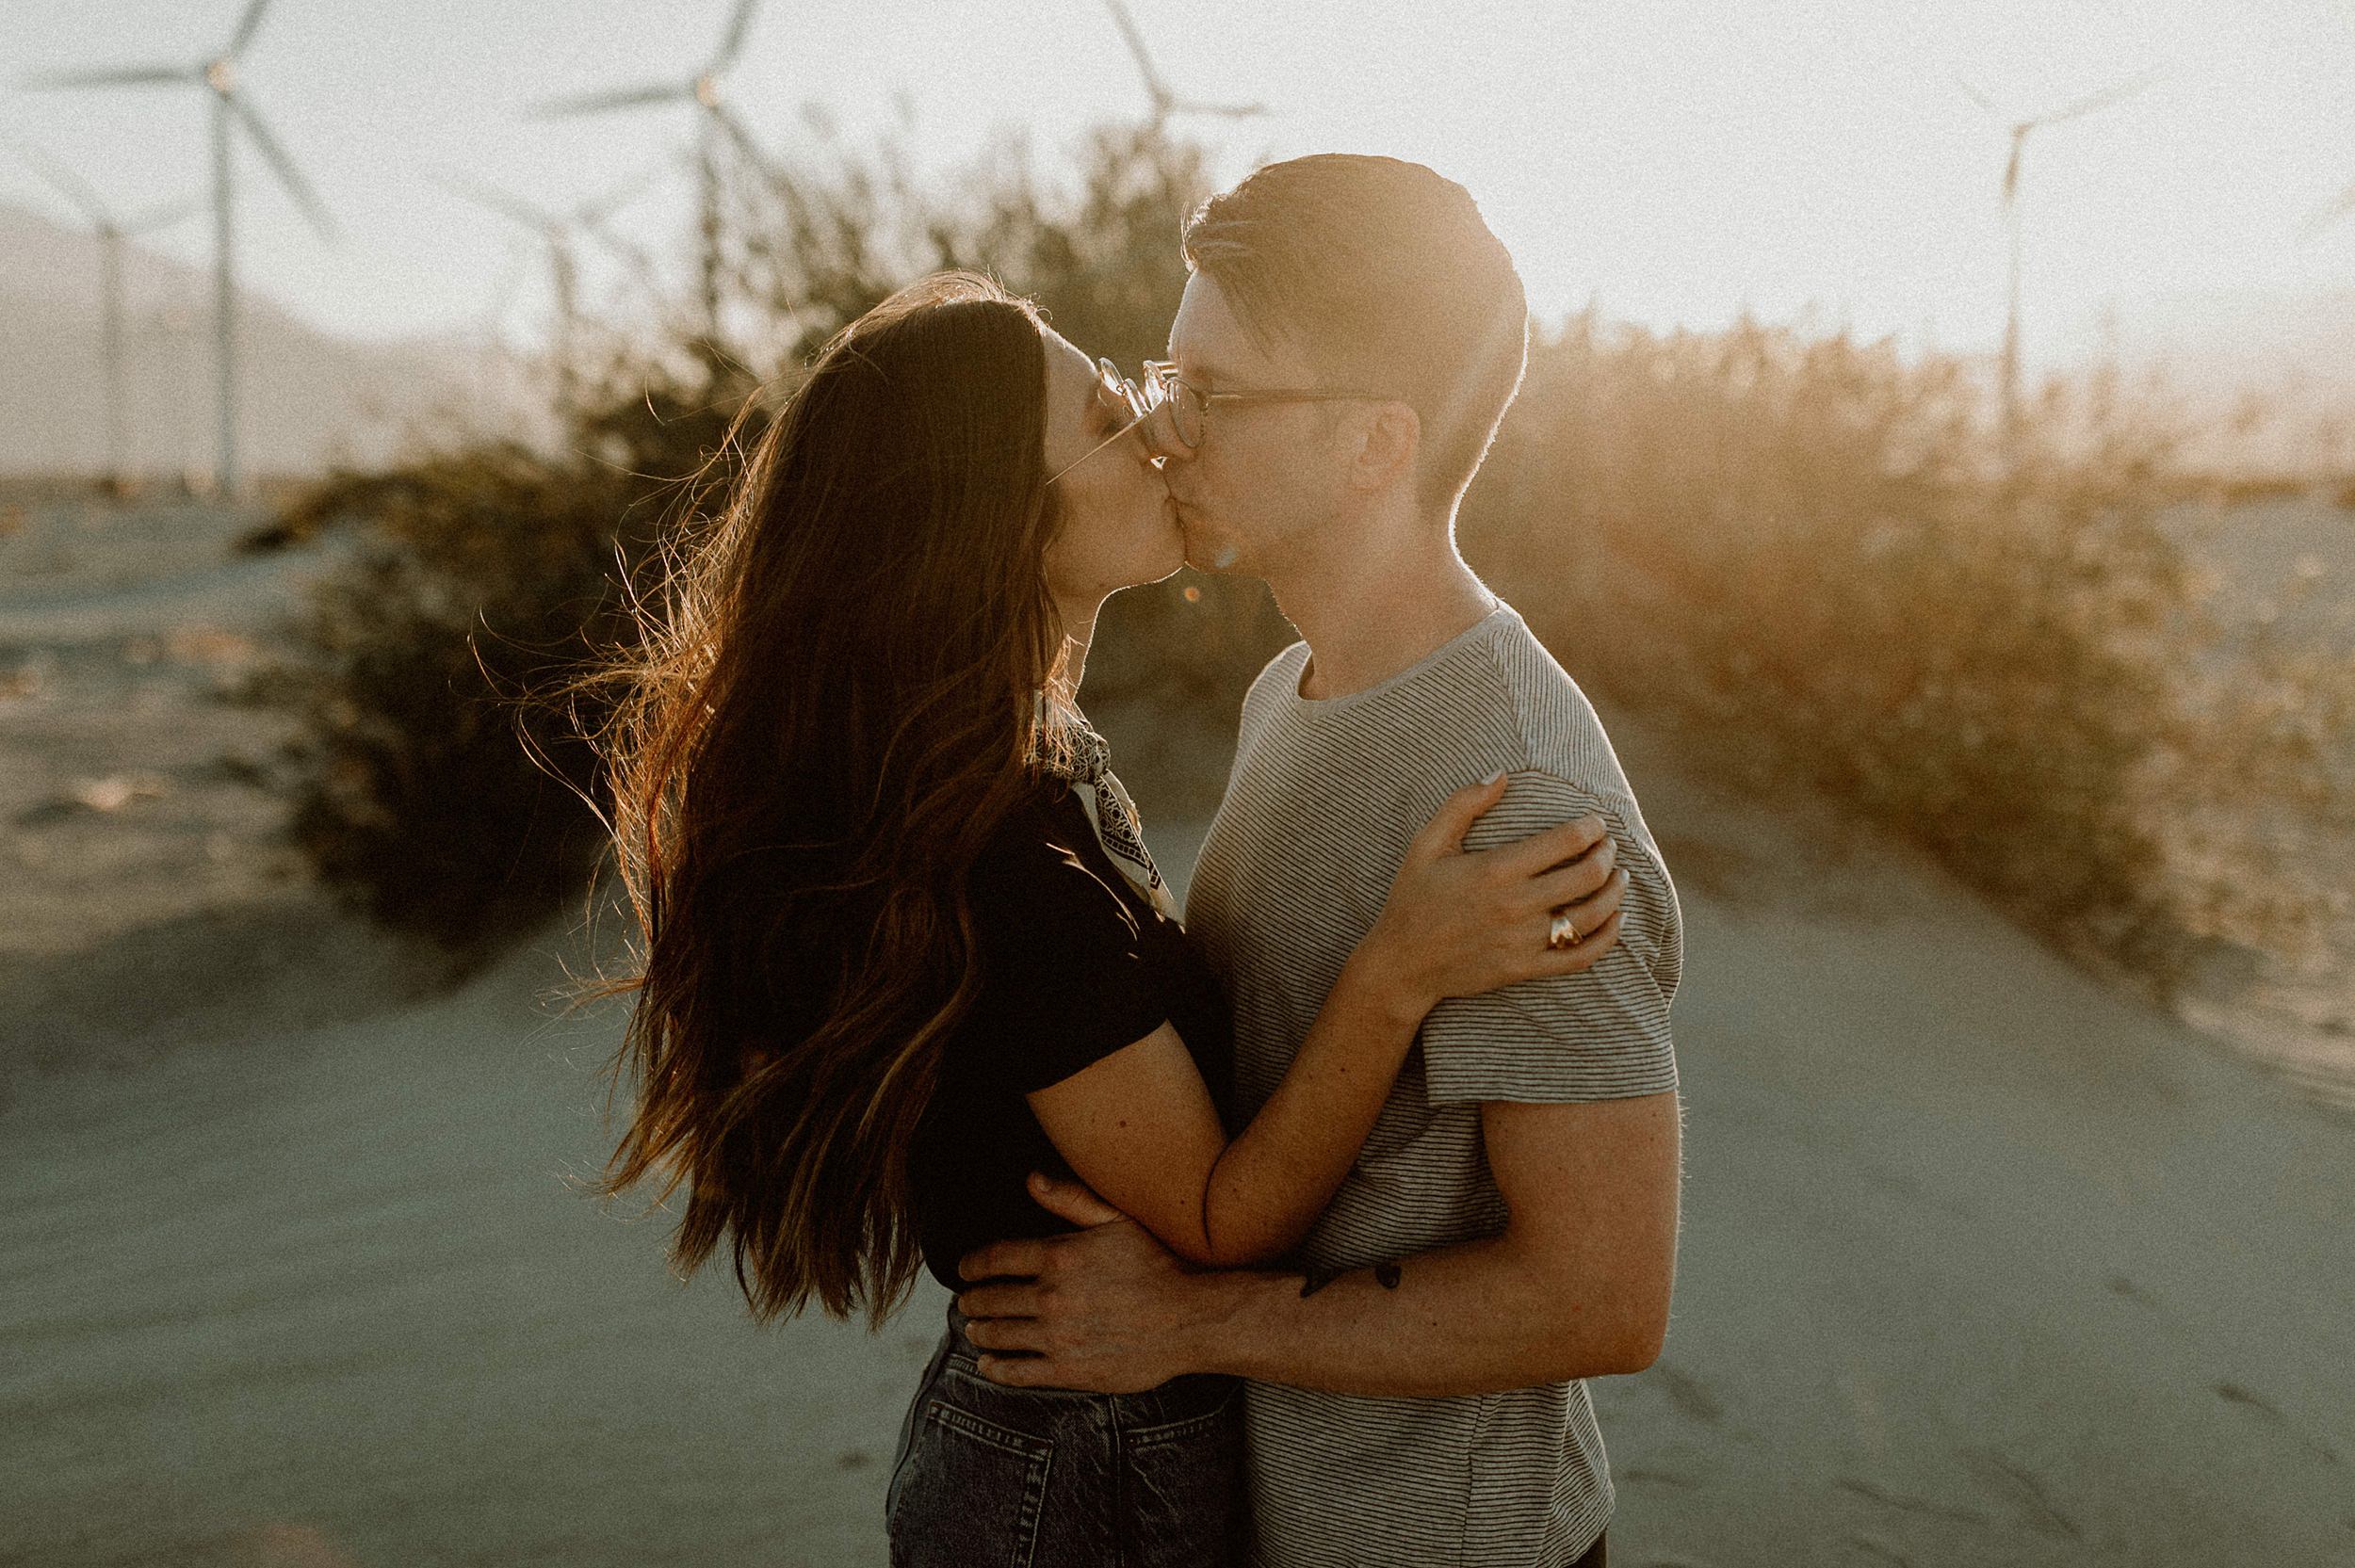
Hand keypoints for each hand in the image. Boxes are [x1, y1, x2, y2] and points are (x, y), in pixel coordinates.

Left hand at [953, 1172, 1219, 1393]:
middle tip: (965, 1301)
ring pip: (998, 1335)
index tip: (963, 1269)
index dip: (972, 1264)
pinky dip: (995, 1368)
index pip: (995, 1259)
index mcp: (1059, 1257)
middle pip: (990, 1299)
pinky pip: (1017, 1372)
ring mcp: (1058, 1336)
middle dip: (972, 1299)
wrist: (1190, 1319)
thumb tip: (1030, 1180)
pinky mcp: (1069, 1371)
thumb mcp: (1117, 1221)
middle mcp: (1052, 1297)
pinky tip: (988, 1363)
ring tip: (974, 1329)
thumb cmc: (1157, 1266)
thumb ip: (1071, 1200)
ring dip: (979, 1331)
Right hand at [1360, 772, 1627, 1011]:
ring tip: (1620, 877)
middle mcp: (1516, 905)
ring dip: (1615, 892)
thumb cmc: (1414, 898)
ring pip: (1592, 915)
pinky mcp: (1526, 969)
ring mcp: (1524, 940)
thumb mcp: (1427, 843)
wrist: (1403, 964)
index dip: (1591, 827)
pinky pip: (1581, 956)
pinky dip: (1607, 938)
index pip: (1565, 841)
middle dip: (1607, 855)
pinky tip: (1616, 920)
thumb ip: (1463, 804)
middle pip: (1587, 875)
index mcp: (1496, 869)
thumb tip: (1501, 774)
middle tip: (1609, 846)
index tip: (1596, 822)